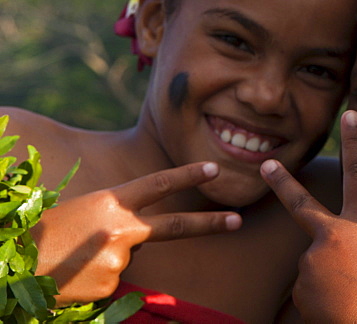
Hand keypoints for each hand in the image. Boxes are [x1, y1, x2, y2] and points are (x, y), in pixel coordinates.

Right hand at [34, 162, 241, 305]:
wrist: (17, 262)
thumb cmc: (47, 231)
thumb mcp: (86, 209)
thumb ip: (121, 215)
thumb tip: (147, 236)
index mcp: (111, 201)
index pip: (159, 183)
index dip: (189, 175)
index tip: (215, 169)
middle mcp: (120, 228)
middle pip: (175, 225)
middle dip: (209, 223)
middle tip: (238, 220)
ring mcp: (117, 258)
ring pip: (131, 257)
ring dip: (111, 257)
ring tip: (78, 257)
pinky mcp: (110, 285)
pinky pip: (116, 279)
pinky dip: (100, 278)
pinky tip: (77, 274)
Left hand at [261, 110, 356, 323]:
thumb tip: (340, 256)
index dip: (356, 142)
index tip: (351, 114)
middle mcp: (336, 234)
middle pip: (301, 202)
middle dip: (282, 182)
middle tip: (266, 164)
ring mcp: (313, 259)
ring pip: (313, 265)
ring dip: (327, 281)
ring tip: (352, 300)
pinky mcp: (300, 286)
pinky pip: (307, 291)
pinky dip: (321, 302)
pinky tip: (340, 311)